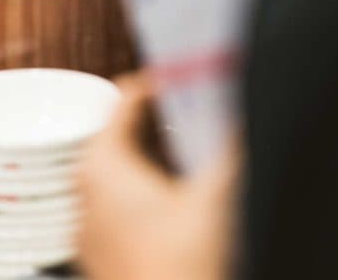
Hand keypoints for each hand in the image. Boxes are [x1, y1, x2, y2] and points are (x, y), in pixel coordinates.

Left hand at [75, 73, 236, 279]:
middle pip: (128, 135)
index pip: (127, 95)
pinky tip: (194, 212)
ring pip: (129, 174)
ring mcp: (92, 231)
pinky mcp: (107, 263)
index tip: (196, 76)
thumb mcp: (218, 199)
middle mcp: (85, 192)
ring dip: (167, 164)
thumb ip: (235, 146)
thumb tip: (252, 110)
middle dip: (171, 124)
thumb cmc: (182, 273)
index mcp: (101, 163)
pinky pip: (129, 211)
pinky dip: (159, 200)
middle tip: (209, 118)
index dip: (166, 80)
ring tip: (207, 162)